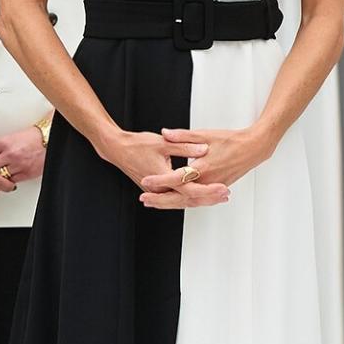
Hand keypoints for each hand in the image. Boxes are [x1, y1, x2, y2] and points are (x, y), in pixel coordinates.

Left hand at [0, 126, 46, 184]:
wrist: (48, 139)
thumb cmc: (31, 138)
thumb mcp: (10, 138)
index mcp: (3, 143)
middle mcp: (9, 154)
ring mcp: (18, 165)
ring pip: (0, 177)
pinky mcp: (26, 173)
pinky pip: (12, 181)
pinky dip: (8, 181)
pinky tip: (7, 178)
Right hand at [97, 127, 227, 208]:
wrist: (118, 150)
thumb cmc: (137, 145)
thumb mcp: (163, 142)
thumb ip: (185, 146)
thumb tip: (203, 149)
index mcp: (163, 178)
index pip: (190, 189)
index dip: (208, 190)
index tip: (222, 187)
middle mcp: (160, 189)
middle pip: (189, 199)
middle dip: (209, 198)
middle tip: (225, 194)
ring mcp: (158, 191)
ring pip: (183, 200)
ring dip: (202, 199)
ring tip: (219, 196)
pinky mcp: (157, 190)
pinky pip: (177, 197)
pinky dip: (191, 197)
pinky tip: (202, 194)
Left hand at [137, 127, 265, 209]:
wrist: (253, 148)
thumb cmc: (232, 140)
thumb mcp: (205, 134)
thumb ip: (183, 136)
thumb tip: (166, 133)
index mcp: (203, 168)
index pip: (177, 178)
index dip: (159, 180)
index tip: (146, 181)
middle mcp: (207, 181)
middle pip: (180, 197)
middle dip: (160, 200)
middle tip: (145, 199)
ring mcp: (212, 187)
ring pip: (188, 202)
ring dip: (170, 204)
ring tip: (154, 203)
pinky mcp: (216, 189)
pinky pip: (197, 200)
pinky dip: (184, 203)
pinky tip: (175, 202)